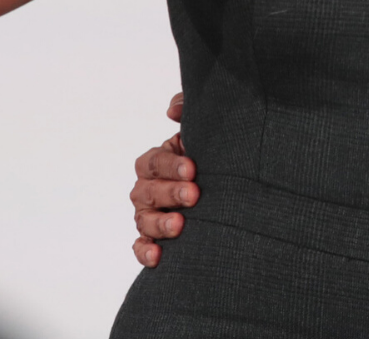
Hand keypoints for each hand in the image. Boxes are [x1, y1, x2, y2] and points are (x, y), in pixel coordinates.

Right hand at [131, 93, 195, 267]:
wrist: (227, 189)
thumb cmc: (210, 158)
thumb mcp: (203, 132)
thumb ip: (188, 112)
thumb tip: (173, 111)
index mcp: (157, 161)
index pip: (155, 161)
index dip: (170, 165)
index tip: (192, 168)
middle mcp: (148, 188)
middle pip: (147, 191)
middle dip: (170, 193)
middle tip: (194, 195)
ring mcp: (148, 215)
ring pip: (143, 220)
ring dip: (159, 224)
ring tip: (180, 225)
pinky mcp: (153, 239)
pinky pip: (141, 246)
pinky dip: (145, 252)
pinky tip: (157, 257)